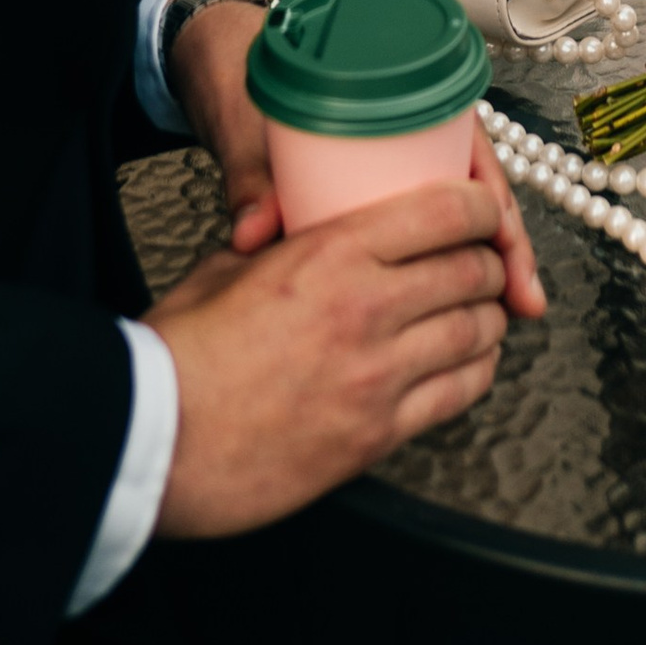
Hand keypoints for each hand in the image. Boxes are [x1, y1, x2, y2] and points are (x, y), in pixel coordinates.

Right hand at [148, 175, 524, 537]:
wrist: (156, 439)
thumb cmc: (179, 353)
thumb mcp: (227, 266)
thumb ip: (279, 243)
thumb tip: (295, 229)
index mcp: (330, 254)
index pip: (445, 212)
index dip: (478, 205)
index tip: (480, 207)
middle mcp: (367, 309)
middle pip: (472, 270)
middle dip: (489, 260)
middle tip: (483, 258)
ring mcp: (378, 377)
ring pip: (477, 332)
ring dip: (488, 315)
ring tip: (479, 308)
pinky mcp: (377, 435)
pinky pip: (458, 394)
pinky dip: (476, 370)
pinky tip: (467, 361)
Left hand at [165, 2, 545, 321]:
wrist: (217, 67)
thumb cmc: (245, 78)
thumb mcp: (252, 121)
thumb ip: (253, 176)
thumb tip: (253, 232)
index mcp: (396, 100)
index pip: (466, 152)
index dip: (492, 206)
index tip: (502, 251)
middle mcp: (403, 136)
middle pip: (472, 195)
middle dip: (502, 250)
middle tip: (520, 303)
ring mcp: (388, 170)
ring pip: (450, 221)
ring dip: (479, 265)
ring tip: (504, 317)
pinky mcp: (367, 200)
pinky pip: (415, 235)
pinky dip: (436, 268)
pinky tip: (451, 307)